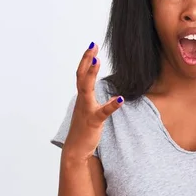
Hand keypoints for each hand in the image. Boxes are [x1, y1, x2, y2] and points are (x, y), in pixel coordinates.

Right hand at [62, 42, 123, 161]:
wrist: (75, 150)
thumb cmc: (84, 131)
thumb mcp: (94, 114)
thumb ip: (102, 104)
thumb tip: (116, 98)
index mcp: (82, 98)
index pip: (82, 75)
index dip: (86, 60)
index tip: (92, 47)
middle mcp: (82, 101)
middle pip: (81, 76)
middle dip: (86, 60)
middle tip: (93, 45)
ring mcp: (86, 110)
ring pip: (86, 89)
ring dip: (91, 74)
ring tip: (97, 61)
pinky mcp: (93, 121)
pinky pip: (102, 112)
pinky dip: (110, 105)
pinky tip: (120, 99)